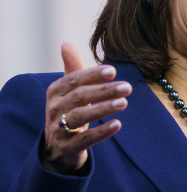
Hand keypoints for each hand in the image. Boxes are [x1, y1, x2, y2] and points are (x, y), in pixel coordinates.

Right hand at [40, 43, 131, 173]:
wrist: (57, 148)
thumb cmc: (67, 112)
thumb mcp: (68, 92)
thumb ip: (72, 69)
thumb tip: (65, 43)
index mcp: (55, 92)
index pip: (74, 80)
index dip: (93, 75)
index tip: (113, 70)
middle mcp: (55, 109)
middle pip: (79, 97)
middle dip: (103, 90)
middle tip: (127, 87)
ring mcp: (59, 129)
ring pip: (80, 117)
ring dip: (103, 108)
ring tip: (124, 102)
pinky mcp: (68, 147)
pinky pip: (85, 139)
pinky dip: (101, 132)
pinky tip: (117, 124)